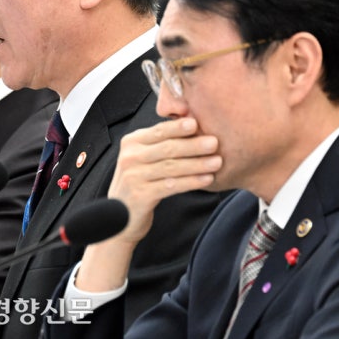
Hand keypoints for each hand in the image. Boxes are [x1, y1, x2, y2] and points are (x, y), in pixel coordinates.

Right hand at [108, 117, 219, 243]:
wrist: (121, 217)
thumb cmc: (139, 182)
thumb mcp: (144, 158)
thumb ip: (161, 142)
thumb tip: (191, 122)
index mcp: (131, 142)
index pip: (158, 131)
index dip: (178, 127)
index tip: (197, 123)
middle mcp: (130, 157)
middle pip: (166, 148)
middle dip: (193, 145)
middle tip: (214, 142)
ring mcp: (133, 176)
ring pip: (171, 167)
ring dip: (196, 164)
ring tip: (217, 162)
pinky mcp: (140, 195)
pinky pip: (171, 186)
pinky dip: (191, 182)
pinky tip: (206, 179)